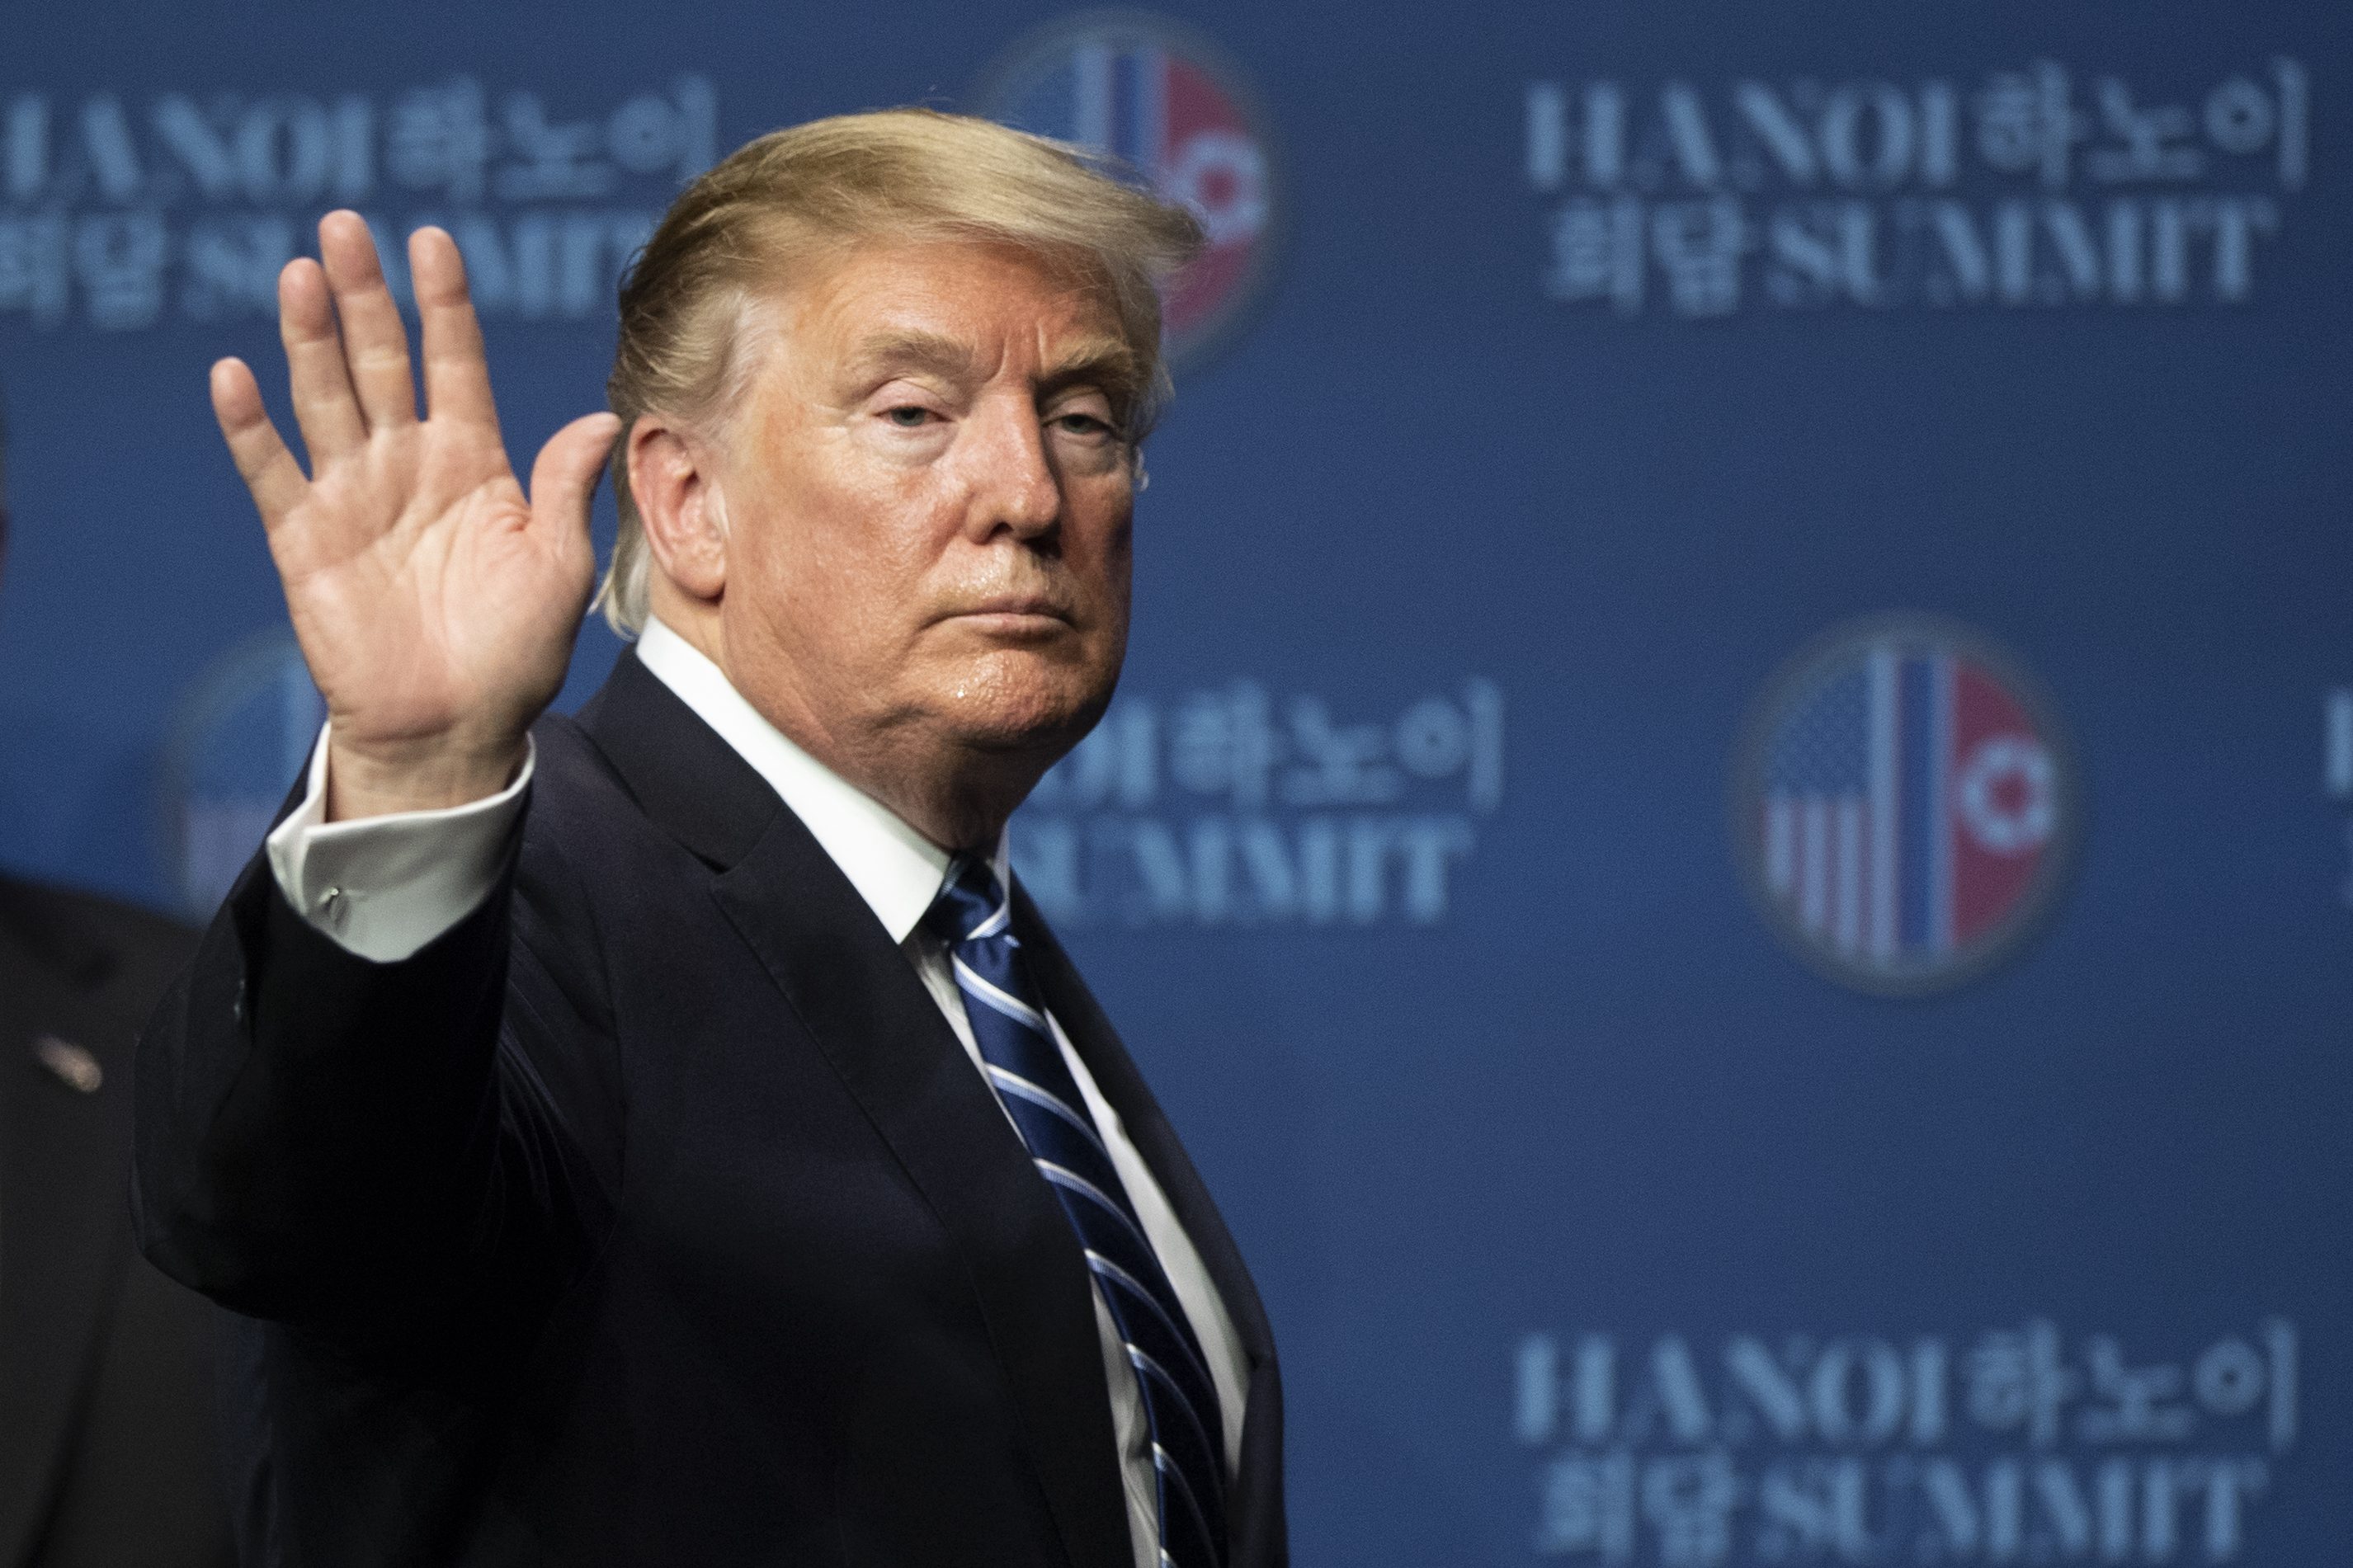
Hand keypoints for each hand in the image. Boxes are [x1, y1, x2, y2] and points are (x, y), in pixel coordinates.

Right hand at [211, 211, 619, 820]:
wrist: (454, 729)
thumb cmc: (516, 653)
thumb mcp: (558, 566)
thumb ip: (564, 488)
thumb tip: (602, 418)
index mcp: (475, 463)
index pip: (456, 362)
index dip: (442, 302)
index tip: (432, 241)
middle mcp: (409, 465)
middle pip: (382, 360)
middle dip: (363, 295)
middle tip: (343, 226)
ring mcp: (352, 496)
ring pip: (324, 396)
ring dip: (309, 337)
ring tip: (300, 273)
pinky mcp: (304, 539)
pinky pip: (271, 470)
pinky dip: (250, 425)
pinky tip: (234, 374)